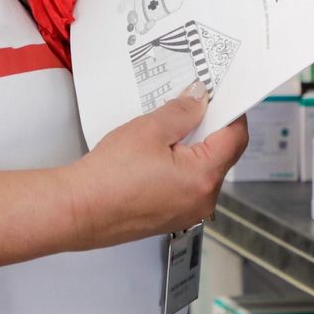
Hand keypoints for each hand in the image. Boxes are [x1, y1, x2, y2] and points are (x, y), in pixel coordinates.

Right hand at [67, 83, 248, 248]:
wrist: (78, 210)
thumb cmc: (108, 178)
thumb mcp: (149, 130)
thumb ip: (182, 111)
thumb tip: (199, 99)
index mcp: (204, 178)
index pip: (236, 137)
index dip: (230, 112)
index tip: (219, 97)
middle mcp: (202, 200)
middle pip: (221, 154)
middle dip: (208, 128)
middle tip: (187, 108)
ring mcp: (187, 212)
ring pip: (202, 170)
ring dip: (191, 147)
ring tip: (164, 132)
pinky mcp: (171, 216)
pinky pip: (186, 184)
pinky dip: (179, 165)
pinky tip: (155, 154)